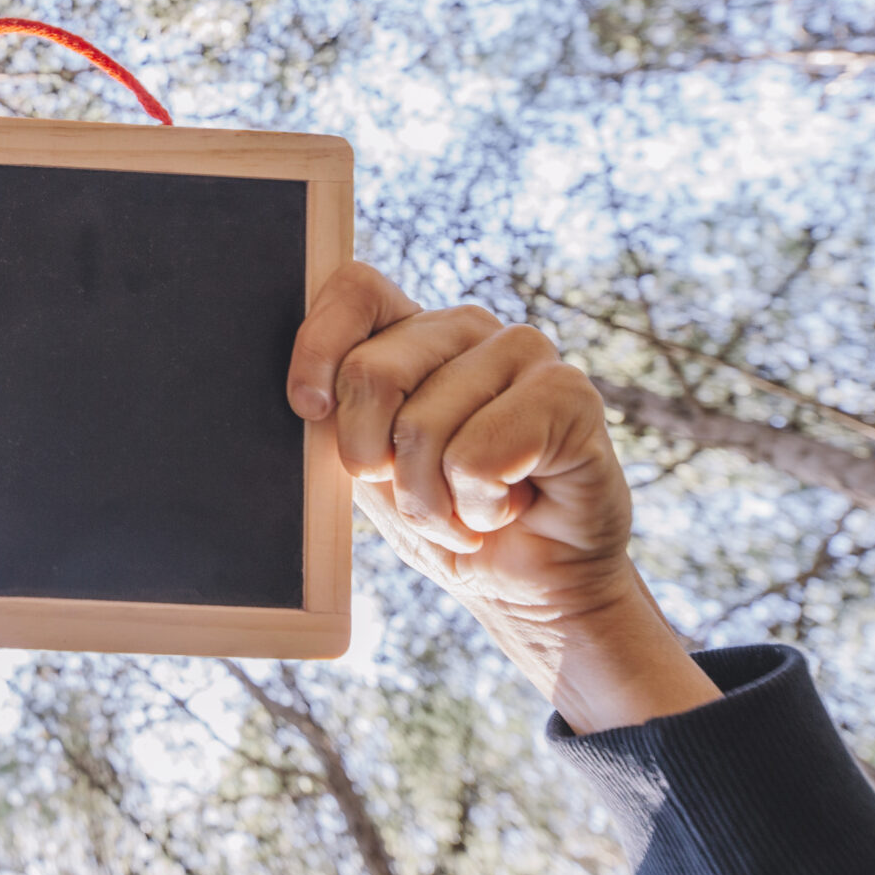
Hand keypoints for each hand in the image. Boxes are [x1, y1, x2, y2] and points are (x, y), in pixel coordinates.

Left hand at [287, 262, 718, 731]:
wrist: (529, 585)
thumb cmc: (445, 519)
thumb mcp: (371, 468)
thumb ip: (338, 419)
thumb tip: (304, 397)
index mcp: (413, 331)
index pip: (356, 290)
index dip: (319, 345)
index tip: (310, 409)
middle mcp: (467, 327)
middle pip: (370, 372)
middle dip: (373, 460)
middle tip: (418, 490)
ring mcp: (523, 351)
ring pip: (421, 427)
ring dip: (432, 502)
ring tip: (469, 507)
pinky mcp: (569, 394)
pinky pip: (477, 460)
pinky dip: (479, 509)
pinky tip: (511, 506)